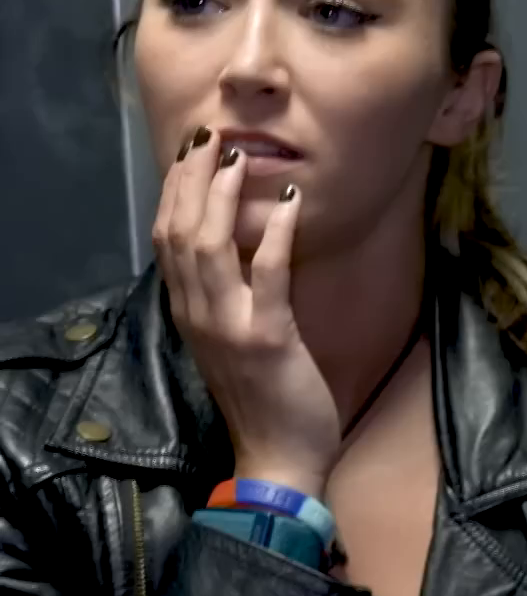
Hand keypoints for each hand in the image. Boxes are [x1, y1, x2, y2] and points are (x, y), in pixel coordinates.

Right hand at [154, 127, 338, 498]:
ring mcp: (229, 326)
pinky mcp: (267, 337)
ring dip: (224, 196)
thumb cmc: (266, 399)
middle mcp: (199, 315)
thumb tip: (240, 248)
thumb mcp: (235, 340)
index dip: (175, 192)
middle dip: (192, 180)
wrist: (280, 459)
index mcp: (190, 313)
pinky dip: (277, 234)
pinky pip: (268, 275)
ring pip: (212, 247)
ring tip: (239, 157)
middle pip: (182, 233)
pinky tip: (290, 202)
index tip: (190, 152)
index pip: (168, 240)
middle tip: (209, 136)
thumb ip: (229, 298)